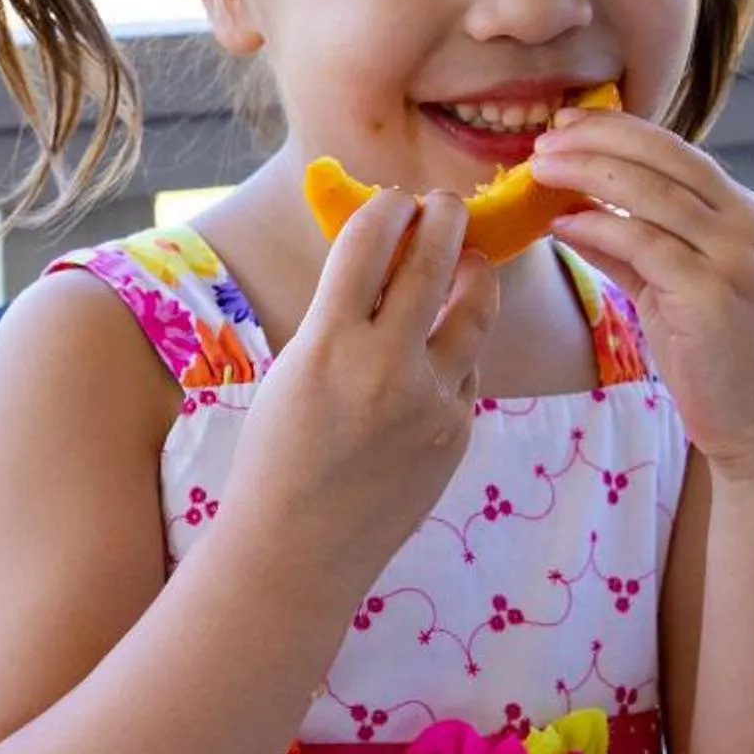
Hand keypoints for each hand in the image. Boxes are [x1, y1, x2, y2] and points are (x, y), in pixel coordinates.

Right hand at [226, 190, 501, 592]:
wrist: (297, 551)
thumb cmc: (278, 456)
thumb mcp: (293, 370)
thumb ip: (338, 314)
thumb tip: (383, 254)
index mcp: (327, 344)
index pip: (370, 242)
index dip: (387, 209)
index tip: (394, 202)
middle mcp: (385, 367)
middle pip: (435, 261)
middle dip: (445, 218)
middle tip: (446, 204)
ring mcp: (431, 402)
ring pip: (476, 310)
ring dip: (475, 273)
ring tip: (471, 262)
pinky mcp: (458, 432)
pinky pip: (470, 370)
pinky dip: (459, 350)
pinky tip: (442, 349)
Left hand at [530, 111, 753, 482]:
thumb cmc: (720, 363)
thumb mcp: (675, 292)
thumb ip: (633, 250)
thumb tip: (575, 214)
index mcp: (745, 216)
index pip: (678, 153)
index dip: (620, 131)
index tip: (569, 124)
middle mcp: (748, 226)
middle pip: (666, 158)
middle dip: (600, 139)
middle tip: (545, 136)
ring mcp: (736, 257)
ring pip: (654, 193)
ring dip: (590, 172)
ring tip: (540, 168)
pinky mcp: (713, 294)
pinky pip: (645, 244)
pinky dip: (600, 226)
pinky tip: (562, 223)